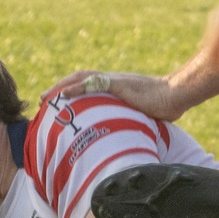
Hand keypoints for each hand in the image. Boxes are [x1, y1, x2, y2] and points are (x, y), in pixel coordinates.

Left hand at [46, 69, 187, 119]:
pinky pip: (92, 83)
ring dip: (61, 87)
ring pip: (80, 79)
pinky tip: (63, 94)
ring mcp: (114, 81)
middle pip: (78, 79)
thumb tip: (122, 139)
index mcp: (115, 87)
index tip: (55, 102)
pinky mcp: (118, 83)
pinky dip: (76, 87)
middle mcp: (111, 80)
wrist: (176, 95)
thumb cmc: (163, 107)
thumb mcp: (139, 115)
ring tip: (45, 97)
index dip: (69, 91)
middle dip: (58, 89)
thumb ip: (126, 120)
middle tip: (42, 100)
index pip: (86, 85)